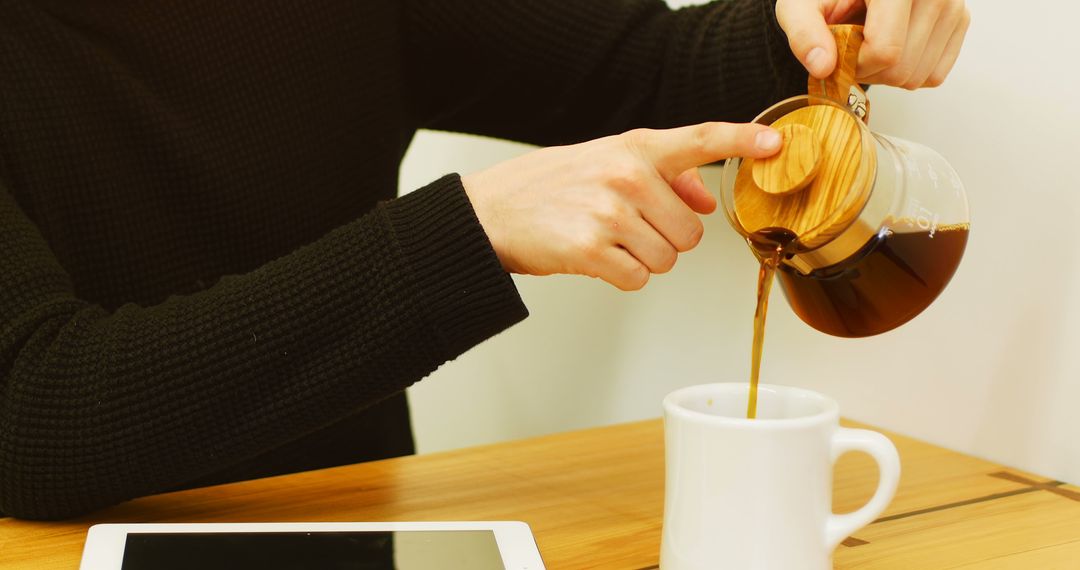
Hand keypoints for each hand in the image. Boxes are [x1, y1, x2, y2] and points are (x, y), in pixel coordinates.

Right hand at [461, 123, 781, 289]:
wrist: (493, 210)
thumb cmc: (554, 186)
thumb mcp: (609, 163)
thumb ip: (666, 177)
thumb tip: (707, 198)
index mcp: (636, 149)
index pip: (700, 140)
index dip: (742, 141)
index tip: (776, 144)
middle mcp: (627, 176)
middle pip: (692, 232)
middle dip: (668, 238)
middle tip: (629, 228)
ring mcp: (610, 213)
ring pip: (669, 259)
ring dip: (644, 259)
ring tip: (608, 240)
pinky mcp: (592, 250)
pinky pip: (638, 279)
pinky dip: (622, 276)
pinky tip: (596, 257)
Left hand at [775, 0, 970, 88]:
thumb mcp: (800, 6)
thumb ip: (804, 33)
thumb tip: (823, 67)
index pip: (886, 51)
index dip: (854, 64)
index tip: (839, 49)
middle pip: (903, 68)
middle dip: (869, 70)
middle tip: (853, 47)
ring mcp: (953, 5)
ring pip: (919, 75)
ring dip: (887, 72)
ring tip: (871, 41)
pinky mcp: (960, 20)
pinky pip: (934, 73)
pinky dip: (909, 70)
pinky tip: (893, 44)